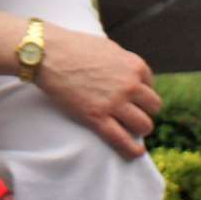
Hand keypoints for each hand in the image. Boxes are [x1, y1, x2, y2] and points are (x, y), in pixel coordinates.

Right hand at [35, 23, 161, 158]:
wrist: (47, 53)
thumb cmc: (73, 47)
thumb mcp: (107, 48)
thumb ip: (122, 62)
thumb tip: (129, 74)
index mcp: (134, 65)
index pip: (150, 85)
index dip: (140, 92)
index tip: (131, 97)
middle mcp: (130, 84)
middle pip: (153, 106)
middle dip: (144, 110)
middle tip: (131, 113)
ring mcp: (114, 102)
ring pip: (144, 125)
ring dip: (139, 128)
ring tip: (130, 129)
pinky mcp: (97, 117)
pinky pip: (123, 140)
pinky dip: (133, 150)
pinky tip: (136, 153)